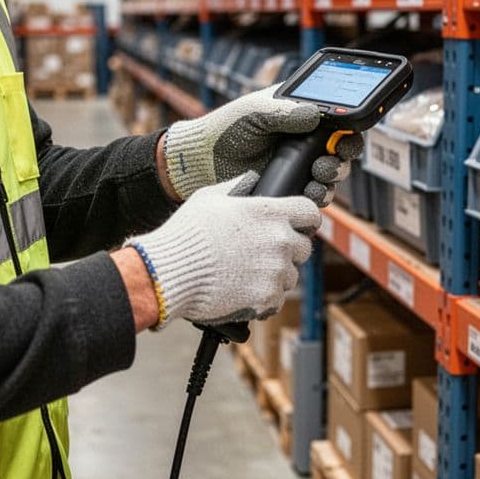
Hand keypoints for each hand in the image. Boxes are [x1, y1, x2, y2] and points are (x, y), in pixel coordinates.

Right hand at [126, 172, 320, 327]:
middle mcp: (280, 241)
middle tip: (262, 253)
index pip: (309, 213)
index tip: (299, 226)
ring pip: (290, 275)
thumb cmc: (187, 233)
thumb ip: (237, 187)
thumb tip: (251, 180)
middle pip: (303, 247)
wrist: (170, 272)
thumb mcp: (210, 197)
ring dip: (275, 275)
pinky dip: (263, 297)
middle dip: (288, 250)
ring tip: (246, 274)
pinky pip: (276, 298)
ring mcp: (276, 271)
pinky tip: (241, 290)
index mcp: (270, 212)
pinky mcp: (267, 297)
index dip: (304, 220)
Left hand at [161, 85, 362, 205]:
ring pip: (332, 175)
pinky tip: (308, 193)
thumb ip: (286, 111)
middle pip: (341, 150)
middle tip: (330, 161)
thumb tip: (316, 113)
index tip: (345, 138)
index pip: (337, 120)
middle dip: (342, 157)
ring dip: (332, 177)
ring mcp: (298, 166)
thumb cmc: (226, 128)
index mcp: (300, 114)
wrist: (203, 162)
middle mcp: (304, 141)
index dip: (348, 129)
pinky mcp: (290, 189)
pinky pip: (315, 195)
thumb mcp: (255, 111)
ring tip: (318, 177)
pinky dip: (317, 196)